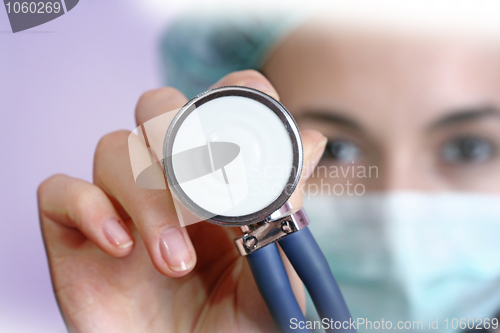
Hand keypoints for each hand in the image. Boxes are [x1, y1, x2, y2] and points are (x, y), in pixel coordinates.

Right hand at [37, 70, 326, 332]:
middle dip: (179, 139)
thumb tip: (311, 142)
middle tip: (204, 197)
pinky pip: (59, 192)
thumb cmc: (232, 327)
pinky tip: (121, 248)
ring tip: (175, 261)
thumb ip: (286, 213)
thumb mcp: (272, 275)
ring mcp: (118, 202)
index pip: (217, 105)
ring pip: (113, 148)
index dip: (234, 95)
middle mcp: (165, 179)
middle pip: (157, 107)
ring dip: (148, 198)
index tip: (257, 125)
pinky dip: (89, 208)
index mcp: (216, 178)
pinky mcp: (75, 232)